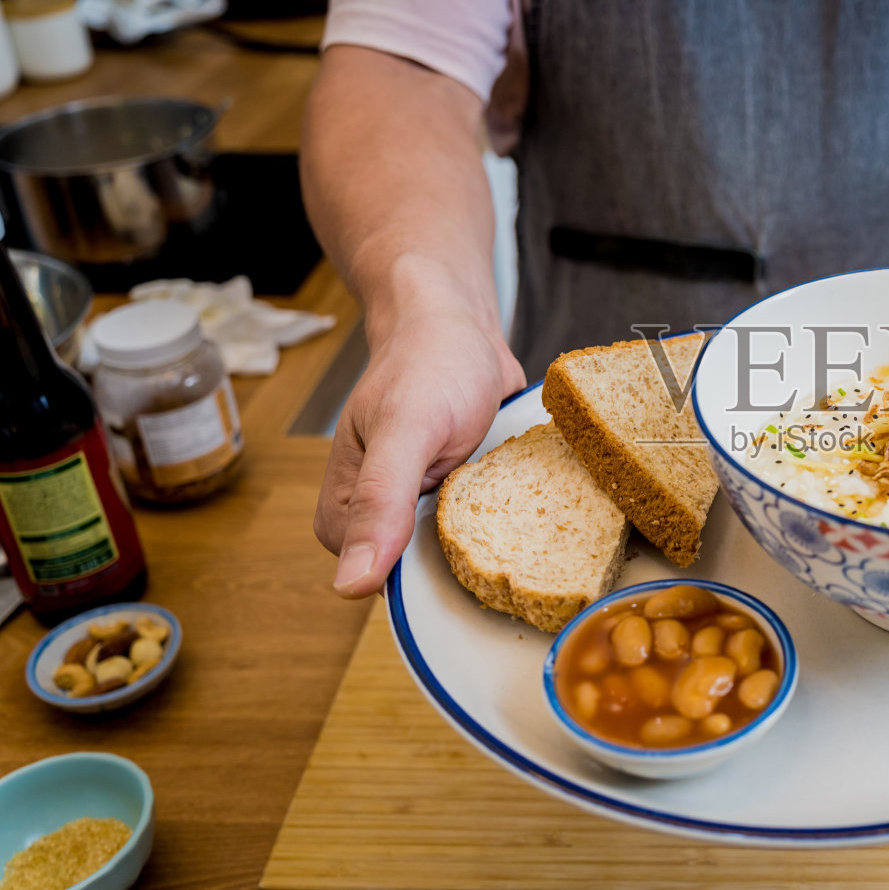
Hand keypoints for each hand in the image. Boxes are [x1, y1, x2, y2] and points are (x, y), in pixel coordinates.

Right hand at [313, 301, 524, 596]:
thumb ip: (377, 503)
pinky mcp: (456, 496)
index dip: (431, 570)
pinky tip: (521, 487)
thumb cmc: (426, 365)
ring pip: (461, 552)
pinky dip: (510, 510)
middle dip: (470, 551)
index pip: (387, 583)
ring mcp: (420, 508)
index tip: (467, 534)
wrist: (458, 325)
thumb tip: (351, 587)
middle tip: (496, 499)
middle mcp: (379, 518)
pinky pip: (486, 527)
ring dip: (498, 532)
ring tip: (513, 489)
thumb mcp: (404, 431)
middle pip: (427, 574)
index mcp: (344, 514)